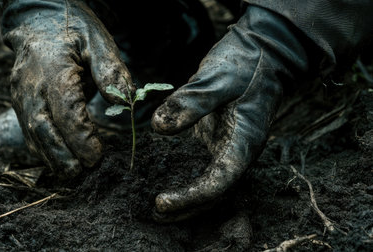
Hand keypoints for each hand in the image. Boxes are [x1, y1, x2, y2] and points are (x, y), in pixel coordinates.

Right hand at [0, 0, 133, 176]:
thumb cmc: (72, 28)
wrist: (38, 20)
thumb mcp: (97, 39)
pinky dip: (43, 149)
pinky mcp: (19, 100)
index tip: (97, 156)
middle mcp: (31, 85)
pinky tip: (58, 160)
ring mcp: (20, 94)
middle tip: (82, 173)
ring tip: (71, 174)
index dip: (80, 136)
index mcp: (52, 68)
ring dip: (51, 157)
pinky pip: (29, 129)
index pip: (65, 110)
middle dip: (62, 155)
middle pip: (42, 128)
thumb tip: (123, 99)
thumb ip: (109, 69)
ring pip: (32, 133)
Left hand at [151, 5, 309, 221]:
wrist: (264, 52)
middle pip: (215, 192)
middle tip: (156, 213)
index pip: (219, 182)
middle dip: (187, 207)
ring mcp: (228, 145)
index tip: (161, 201)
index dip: (190, 196)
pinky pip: (203, 165)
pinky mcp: (217, 137)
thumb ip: (190, 102)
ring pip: (209, 182)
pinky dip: (185, 177)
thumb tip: (159, 127)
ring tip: (159, 208)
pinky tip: (164, 179)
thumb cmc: (245, 63)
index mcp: (244, 141)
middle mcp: (238, 150)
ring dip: (187, 198)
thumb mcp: (217, 78)